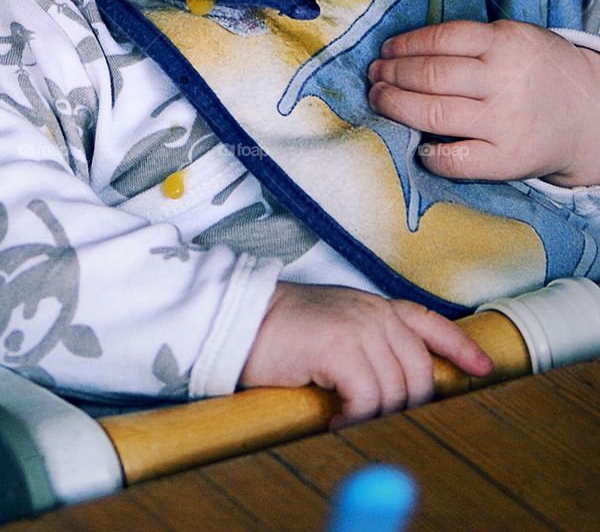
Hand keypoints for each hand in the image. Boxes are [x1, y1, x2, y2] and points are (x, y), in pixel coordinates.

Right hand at [237, 282, 492, 428]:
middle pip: (419, 371)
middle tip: (376, 419)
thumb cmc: (282, 331)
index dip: (460, 346)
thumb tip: (396, 389)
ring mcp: (358, 327)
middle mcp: (373, 312)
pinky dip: (355, 418)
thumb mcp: (335, 327)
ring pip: (395, 391)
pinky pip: (368, 400)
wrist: (240, 319)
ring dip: (374, 415)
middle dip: (407, 405)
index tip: (483, 369)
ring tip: (346, 418)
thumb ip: (369, 344)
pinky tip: (335, 419)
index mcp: (375, 305)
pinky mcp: (339, 348)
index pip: (430, 322)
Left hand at [367, 18, 599, 185]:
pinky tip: (418, 145)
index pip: (441, 39)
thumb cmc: (535, 71)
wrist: (588, 114)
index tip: (385, 51)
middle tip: (375, 76)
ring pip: (433, 113)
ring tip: (379, 100)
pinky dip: (429, 154)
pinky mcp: (506, 160)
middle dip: (392, 75)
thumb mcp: (513, 38)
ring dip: (395, 106)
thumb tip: (405, 49)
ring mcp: (504, 123)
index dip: (404, 45)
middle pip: (431, 75)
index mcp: (504, 44)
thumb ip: (470, 41)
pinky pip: (456, 160)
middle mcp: (503, 82)